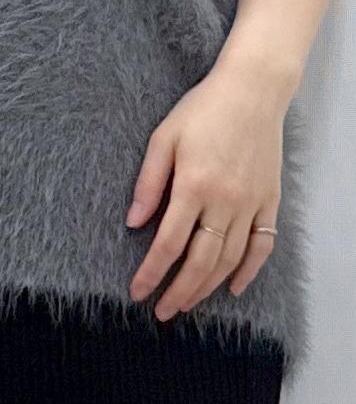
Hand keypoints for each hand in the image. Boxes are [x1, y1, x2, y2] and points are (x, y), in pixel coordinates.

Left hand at [125, 65, 287, 320]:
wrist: (252, 92)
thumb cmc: (202, 110)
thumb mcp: (164, 137)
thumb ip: (149, 182)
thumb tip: (132, 222)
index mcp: (194, 185)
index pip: (169, 243)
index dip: (151, 273)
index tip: (136, 292)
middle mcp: (225, 201)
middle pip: (200, 261)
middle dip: (178, 291)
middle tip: (161, 311)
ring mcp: (251, 204)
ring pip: (230, 260)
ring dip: (207, 287)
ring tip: (187, 303)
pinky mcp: (270, 201)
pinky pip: (262, 246)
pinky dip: (248, 271)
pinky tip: (232, 287)